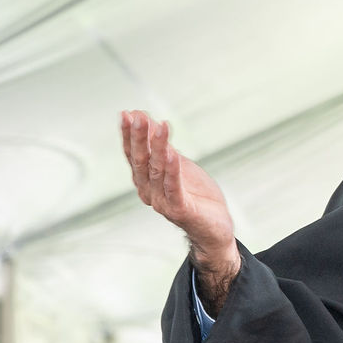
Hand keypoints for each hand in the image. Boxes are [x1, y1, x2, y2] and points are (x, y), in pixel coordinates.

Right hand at [119, 110, 238, 309]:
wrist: (215, 228)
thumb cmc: (196, 195)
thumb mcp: (179, 166)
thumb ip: (163, 147)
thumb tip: (148, 120)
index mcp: (146, 180)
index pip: (133, 154)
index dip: (129, 135)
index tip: (127, 114)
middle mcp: (148, 191)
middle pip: (140, 160)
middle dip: (138, 137)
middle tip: (137, 116)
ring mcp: (162, 202)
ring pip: (157, 170)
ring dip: (158, 147)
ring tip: (159, 126)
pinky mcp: (179, 210)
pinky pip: (174, 187)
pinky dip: (172, 170)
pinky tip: (173, 153)